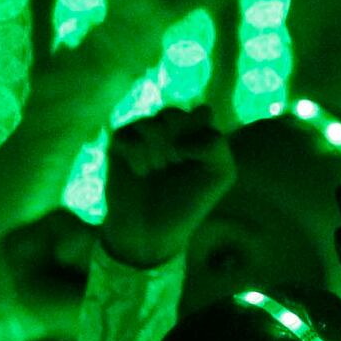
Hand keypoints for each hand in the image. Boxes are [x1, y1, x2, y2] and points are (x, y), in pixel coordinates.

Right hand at [100, 105, 233, 270]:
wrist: (153, 229)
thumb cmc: (189, 201)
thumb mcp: (220, 174)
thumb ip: (215, 144)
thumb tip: (178, 134)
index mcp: (197, 132)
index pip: (202, 112)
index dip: (200, 136)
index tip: (199, 162)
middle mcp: (169, 129)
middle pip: (174, 113)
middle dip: (178, 141)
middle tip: (176, 164)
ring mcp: (143, 134)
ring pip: (152, 123)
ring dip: (159, 151)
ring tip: (159, 171)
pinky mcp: (119, 144)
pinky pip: (128, 134)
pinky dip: (138, 155)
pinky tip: (141, 173)